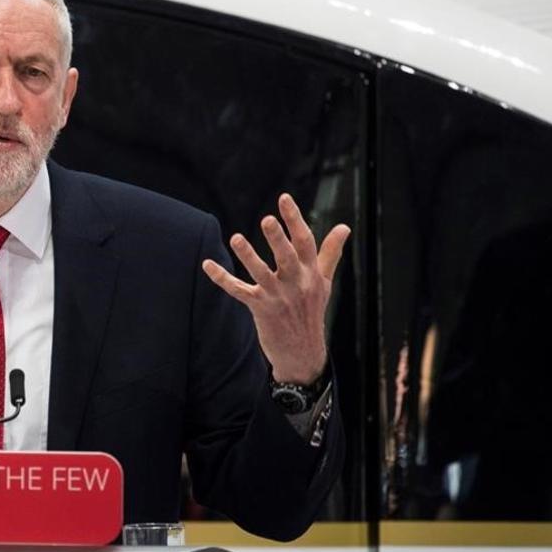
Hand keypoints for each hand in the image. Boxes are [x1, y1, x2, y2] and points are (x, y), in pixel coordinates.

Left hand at [201, 194, 350, 383]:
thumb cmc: (311, 311)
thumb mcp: (324, 282)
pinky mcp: (261, 309)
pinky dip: (222, 278)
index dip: (294, 219)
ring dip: (248, 256)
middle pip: (287, 257)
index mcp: (311, 273)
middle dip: (278, 238)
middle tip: (267, 220)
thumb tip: (344, 226)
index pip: (305, 242)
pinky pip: (239, 291)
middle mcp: (296, 284)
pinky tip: (207, 264)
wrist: (303, 353)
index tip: (283, 198)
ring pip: (261, 273)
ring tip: (236, 238)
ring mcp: (278, 297)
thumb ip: (330, 253)